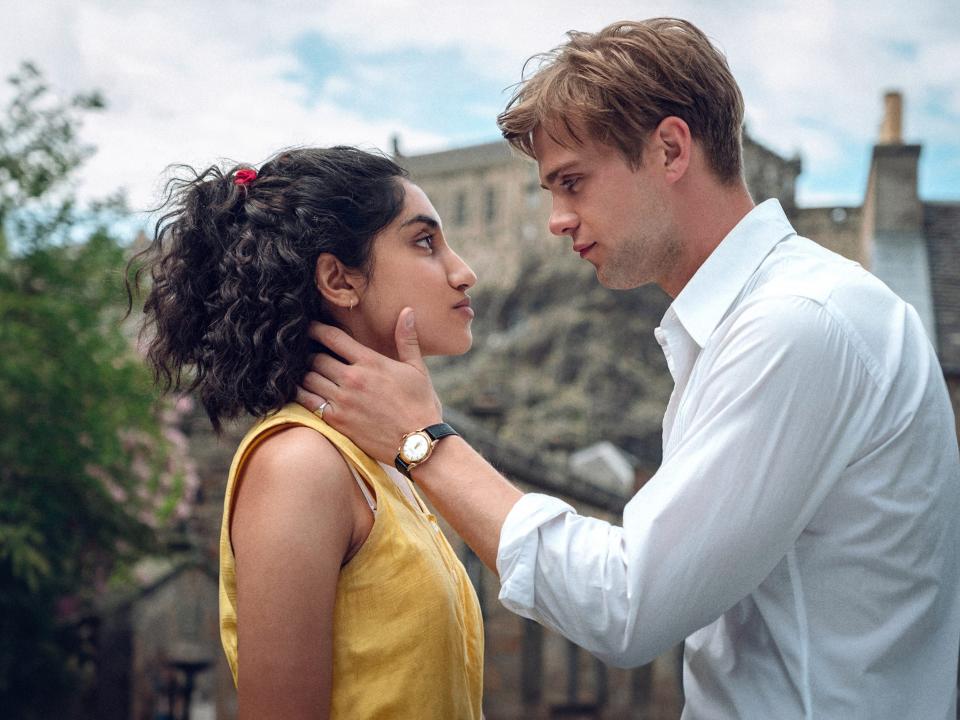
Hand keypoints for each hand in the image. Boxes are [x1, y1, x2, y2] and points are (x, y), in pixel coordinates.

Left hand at [297, 308, 442, 462]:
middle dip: (309, 353)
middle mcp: (353, 378)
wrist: (418, 443)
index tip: (309, 327)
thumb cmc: (421, 405)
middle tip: (305, 353)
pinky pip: (307, 403)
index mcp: (370, 362)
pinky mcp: (336, 421)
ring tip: (301, 372)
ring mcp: (342, 401)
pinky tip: (301, 392)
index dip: (316, 329)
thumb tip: (406, 311)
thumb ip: (407, 339)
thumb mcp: (417, 369)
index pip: (333, 338)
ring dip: (303, 374)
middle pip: (316, 358)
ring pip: (308, 379)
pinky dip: (300, 395)